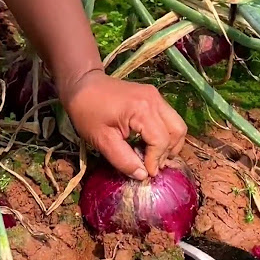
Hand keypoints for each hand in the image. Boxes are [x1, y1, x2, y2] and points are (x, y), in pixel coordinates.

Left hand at [64, 70, 186, 179]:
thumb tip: (143, 175)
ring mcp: (156, 96)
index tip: (146, 173)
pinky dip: (165, 134)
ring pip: (177, 124)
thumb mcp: (102, 140)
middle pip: (177, 130)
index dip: (155, 160)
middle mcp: (155, 100)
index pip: (161, 140)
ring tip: (153, 156)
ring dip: (170, 143)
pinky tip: (150, 143)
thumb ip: (123, 160)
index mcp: (142, 109)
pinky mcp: (154, 97)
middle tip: (152, 165)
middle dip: (168, 152)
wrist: (82, 84)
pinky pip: (169, 118)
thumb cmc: (87, 111)